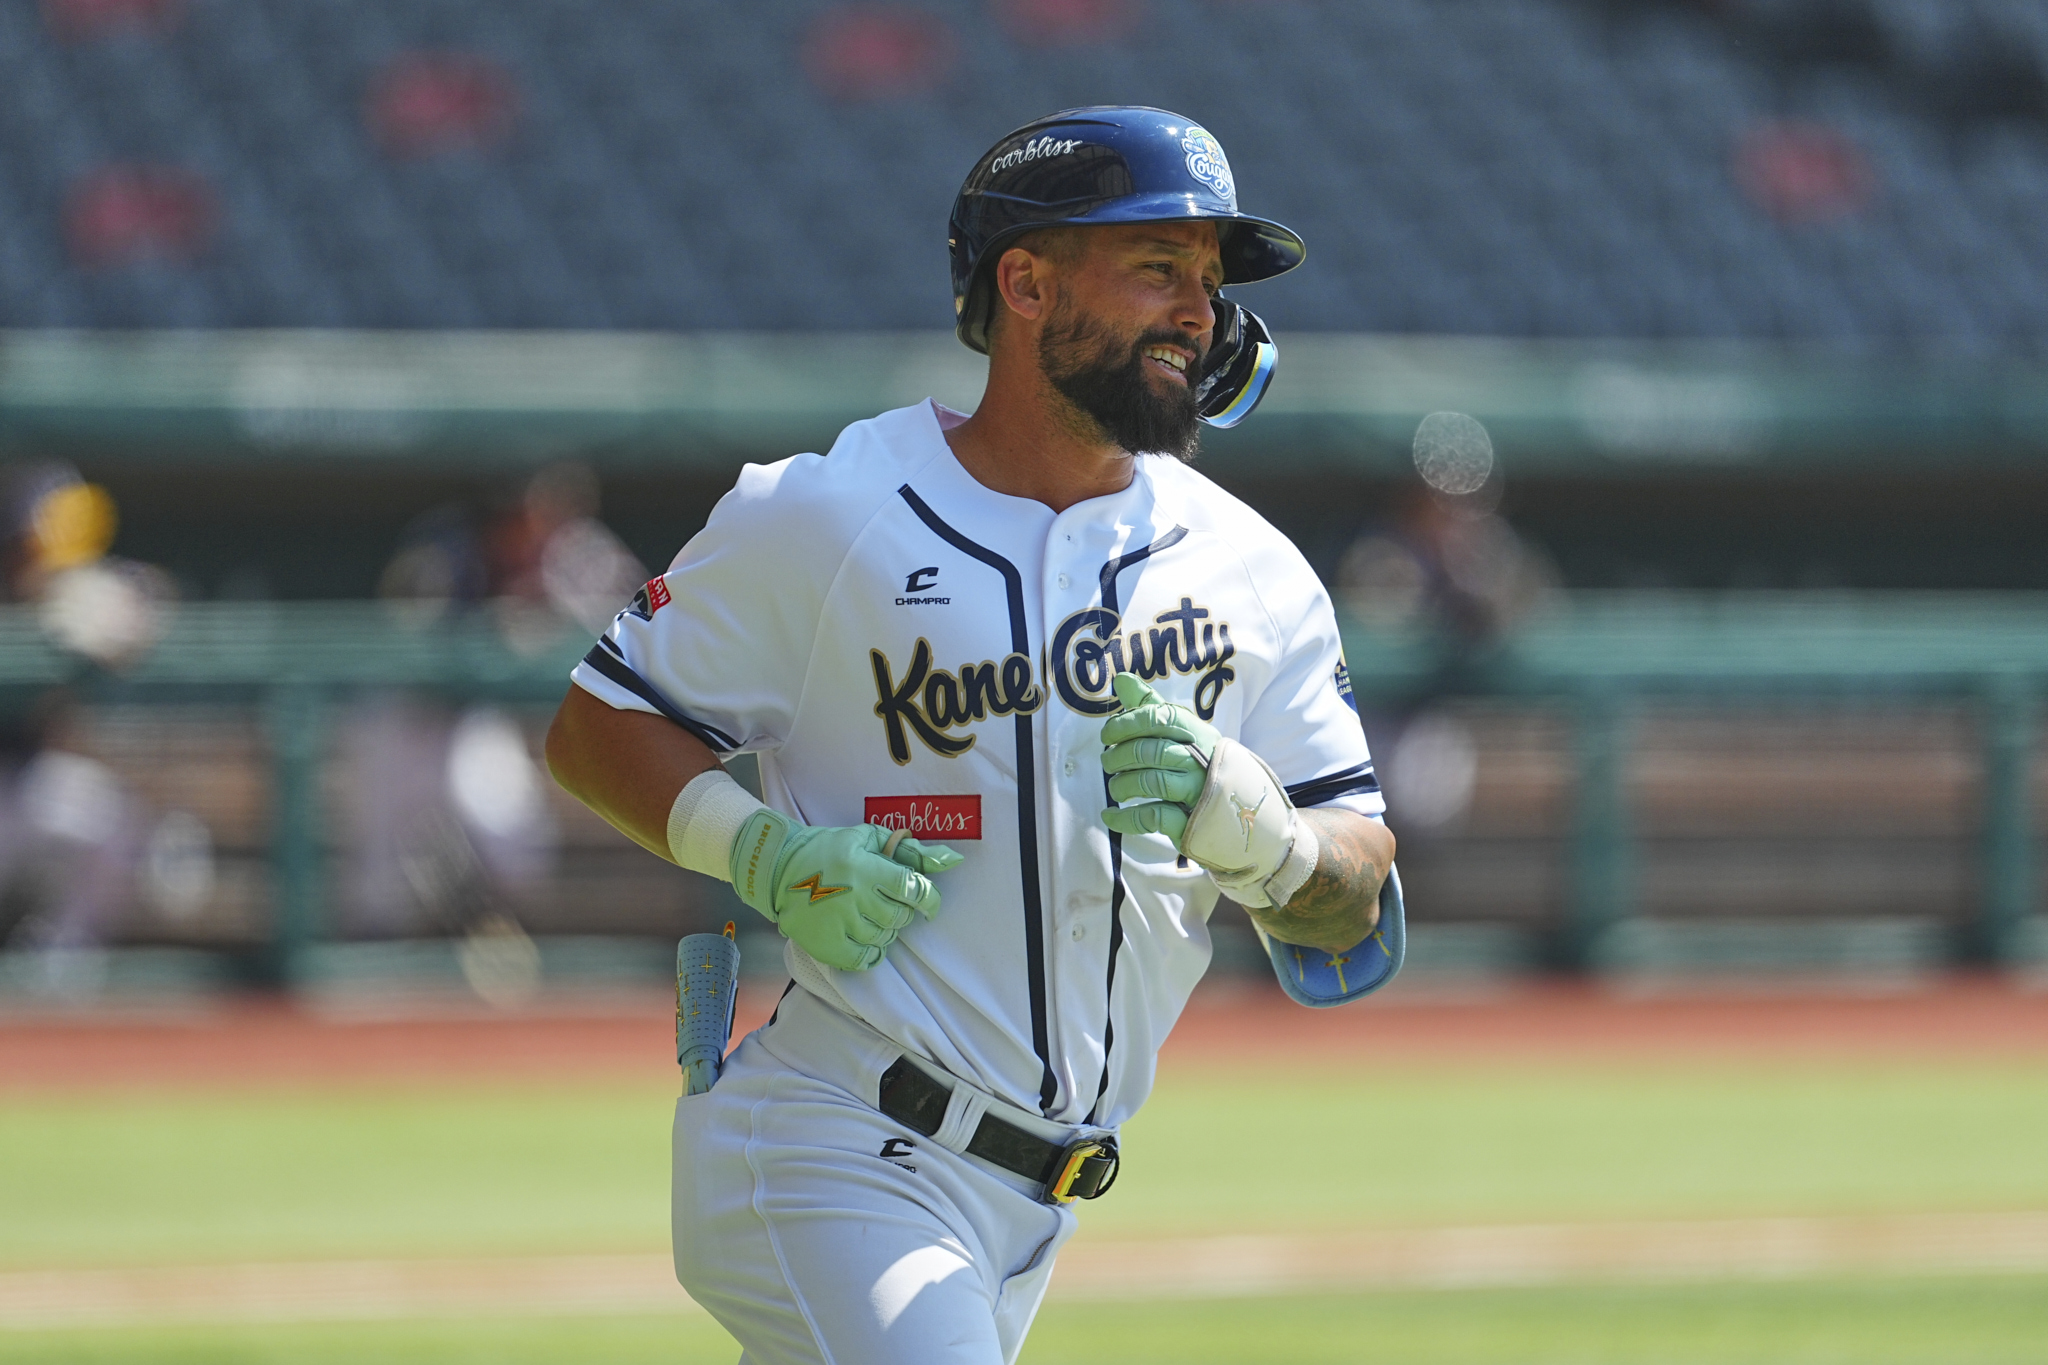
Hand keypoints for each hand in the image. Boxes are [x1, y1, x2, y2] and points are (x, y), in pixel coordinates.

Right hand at [730, 811, 963, 970]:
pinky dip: (870, 955)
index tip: (927, 904)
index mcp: (867, 868)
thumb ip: (909, 850)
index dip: (929, 900)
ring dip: (884, 931)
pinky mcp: (825, 943)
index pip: (913, 889)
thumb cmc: (826, 849)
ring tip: (869, 918)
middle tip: (886, 904)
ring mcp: (839, 922)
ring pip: (883, 939)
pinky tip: (865, 942)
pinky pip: (861, 960)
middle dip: (900, 913)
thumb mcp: (867, 838)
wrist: (776, 866)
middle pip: (900, 917)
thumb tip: (952, 859)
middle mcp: (854, 897)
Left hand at [1098, 672, 1216, 845]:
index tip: (1107, 734)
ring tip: (1115, 788)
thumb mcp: (1181, 732)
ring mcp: (1198, 792)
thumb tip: (1121, 679)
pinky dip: (1125, 818)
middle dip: (1119, 757)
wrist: (1238, 813)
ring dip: (1122, 785)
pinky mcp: (1190, 821)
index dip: (1128, 723)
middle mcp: (1200, 760)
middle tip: (1108, 763)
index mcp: (1197, 733)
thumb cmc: (1201, 765)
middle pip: (1151, 751)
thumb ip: (1150, 706)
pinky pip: (1153, 817)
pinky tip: (1110, 816)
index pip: (1160, 717)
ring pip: (1152, 782)